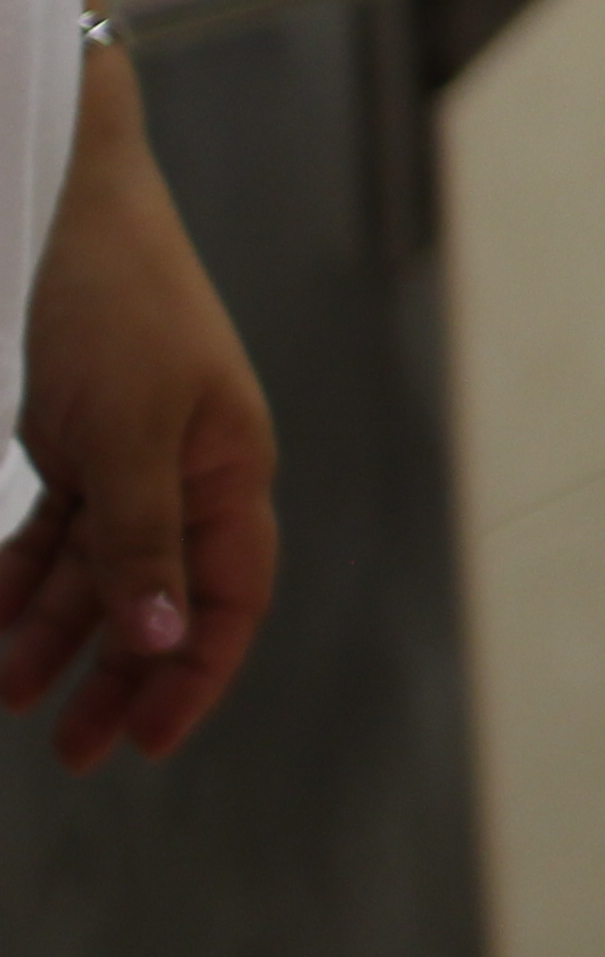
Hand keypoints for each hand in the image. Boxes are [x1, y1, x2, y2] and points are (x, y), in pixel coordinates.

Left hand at [1, 57, 280, 768]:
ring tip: (3, 694)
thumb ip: (142, 536)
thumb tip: (160, 640)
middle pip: (162, 598)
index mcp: (230, 469)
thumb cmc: (117, 304)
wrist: (68, 205)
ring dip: (54, 635)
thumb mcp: (124, 429)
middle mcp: (190, 474)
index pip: (229, 595)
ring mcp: (133, 460)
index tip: (146, 743)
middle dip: (118, 676)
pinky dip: (22, 580)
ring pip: (99, 573)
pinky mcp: (79, 444)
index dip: (194, 673)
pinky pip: (54, 535)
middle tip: (70, 751)